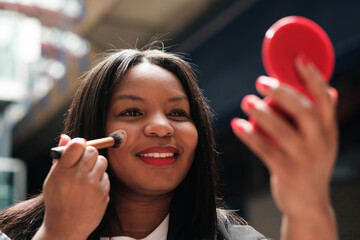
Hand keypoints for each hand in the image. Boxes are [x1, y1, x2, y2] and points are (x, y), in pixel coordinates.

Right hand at [34, 135, 109, 239]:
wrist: (66, 228)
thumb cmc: (57, 200)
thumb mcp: (52, 179)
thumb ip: (60, 158)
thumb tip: (66, 136)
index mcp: (62, 172)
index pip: (77, 145)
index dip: (79, 143)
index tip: (79, 147)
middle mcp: (78, 177)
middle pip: (92, 151)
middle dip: (89, 153)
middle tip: (84, 161)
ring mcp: (92, 186)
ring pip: (102, 161)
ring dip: (96, 165)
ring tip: (88, 175)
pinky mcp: (103, 194)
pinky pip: (106, 177)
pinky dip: (100, 180)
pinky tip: (91, 189)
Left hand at [231, 56, 337, 237]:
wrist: (309, 204)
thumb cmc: (310, 165)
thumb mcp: (323, 141)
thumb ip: (323, 118)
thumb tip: (330, 90)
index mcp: (329, 129)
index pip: (325, 97)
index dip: (313, 77)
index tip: (298, 58)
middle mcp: (321, 141)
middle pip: (304, 110)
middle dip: (282, 93)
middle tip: (260, 81)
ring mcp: (305, 158)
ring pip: (283, 130)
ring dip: (262, 113)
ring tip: (246, 101)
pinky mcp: (287, 171)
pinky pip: (265, 149)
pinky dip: (250, 136)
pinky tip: (237, 125)